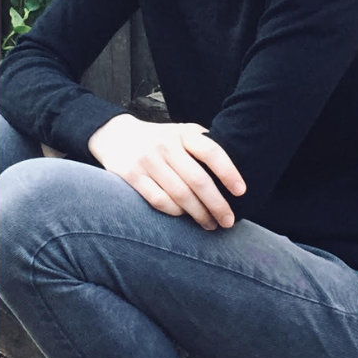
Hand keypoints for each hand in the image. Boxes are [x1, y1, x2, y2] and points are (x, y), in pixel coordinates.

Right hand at [86, 114, 245, 229]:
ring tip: (211, 224)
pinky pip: (159, 200)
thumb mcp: (181, 132)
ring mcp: (147, 160)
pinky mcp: (131, 175)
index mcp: (183, 133)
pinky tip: (185, 218)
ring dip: (198, 214)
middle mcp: (165, 146)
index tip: (241, 192)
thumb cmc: (159, 139)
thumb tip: (237, 163)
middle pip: (198, 180)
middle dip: (217, 204)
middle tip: (228, 220)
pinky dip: (175, 212)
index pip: (211, 152)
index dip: (229, 172)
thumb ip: (202, 143)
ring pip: (180, 194)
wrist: (116, 135)